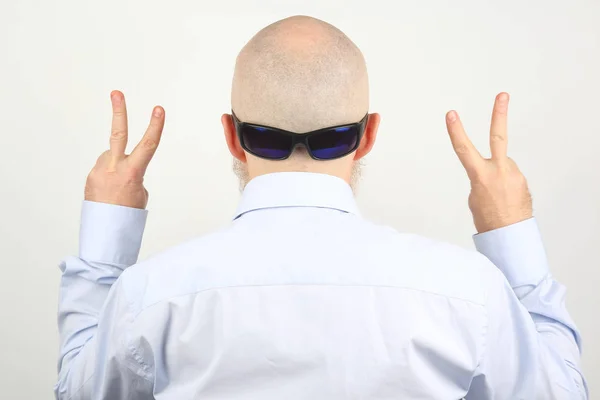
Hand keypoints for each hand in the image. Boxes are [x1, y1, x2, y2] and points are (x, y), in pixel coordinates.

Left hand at [84, 91, 164, 208]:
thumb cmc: (128, 218)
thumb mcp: (140, 195)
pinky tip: (111, 192)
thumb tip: (121, 164)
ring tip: (119, 188)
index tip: (158, 109)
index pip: (148, 145)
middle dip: (119, 112)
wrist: (106, 234)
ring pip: (112, 157)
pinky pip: (105, 169)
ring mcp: (99, 171)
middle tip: (116, 93)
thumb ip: (133, 173)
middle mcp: (113, 168)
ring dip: (119, 167)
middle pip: (118, 134)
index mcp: (131, 173)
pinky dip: (111, 177)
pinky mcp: (91, 177)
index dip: (155, 126)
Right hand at [445, 93, 531, 232]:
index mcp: (481, 176)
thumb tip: (491, 169)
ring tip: (497, 196)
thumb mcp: (474, 197)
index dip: (456, 130)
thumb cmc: (488, 220)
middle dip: (499, 114)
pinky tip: (505, 198)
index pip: (464, 149)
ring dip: (497, 176)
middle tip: (503, 95)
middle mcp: (499, 171)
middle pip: (498, 137)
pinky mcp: (522, 180)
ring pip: (502, 165)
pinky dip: (505, 184)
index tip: (451, 114)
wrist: (509, 235)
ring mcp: (514, 174)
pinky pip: (510, 175)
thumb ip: (481, 177)